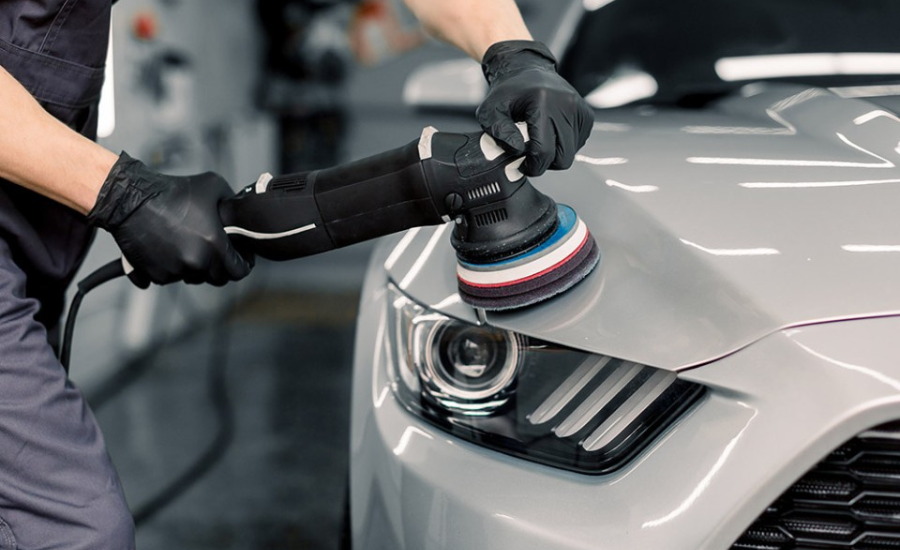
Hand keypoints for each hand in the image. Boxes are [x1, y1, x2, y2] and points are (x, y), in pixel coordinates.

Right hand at [88, 152, 252, 287]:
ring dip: (195, 268)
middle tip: (214, 252)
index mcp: (213, 244)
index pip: (239, 271)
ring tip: (189, 246)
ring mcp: (174, 270)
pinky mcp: (155, 274)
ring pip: (194, 278)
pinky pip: (172, 278)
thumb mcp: (214, 186)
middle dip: (219, 267)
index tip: (240, 258)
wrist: (130, 199)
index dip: (243, 264)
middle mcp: (195, 261)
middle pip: (217, 278)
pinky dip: (173, 268)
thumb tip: (240, 216)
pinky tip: (170, 250)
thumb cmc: (171, 191)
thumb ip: (233, 204)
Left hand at [477, 40, 593, 176]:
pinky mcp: (586, 115)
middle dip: (545, 163)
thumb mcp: (491, 110)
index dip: (532, 166)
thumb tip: (517, 150)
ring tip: (539, 140)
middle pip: (563, 158)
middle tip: (530, 155)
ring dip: (554, 154)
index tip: (522, 165)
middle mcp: (566, 104)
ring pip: (571, 153)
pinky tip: (551, 133)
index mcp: (543, 102)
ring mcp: (580, 110)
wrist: (526, 70)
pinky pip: (578, 144)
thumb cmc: (508, 92)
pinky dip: (564, 145)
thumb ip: (499, 132)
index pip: (544, 150)